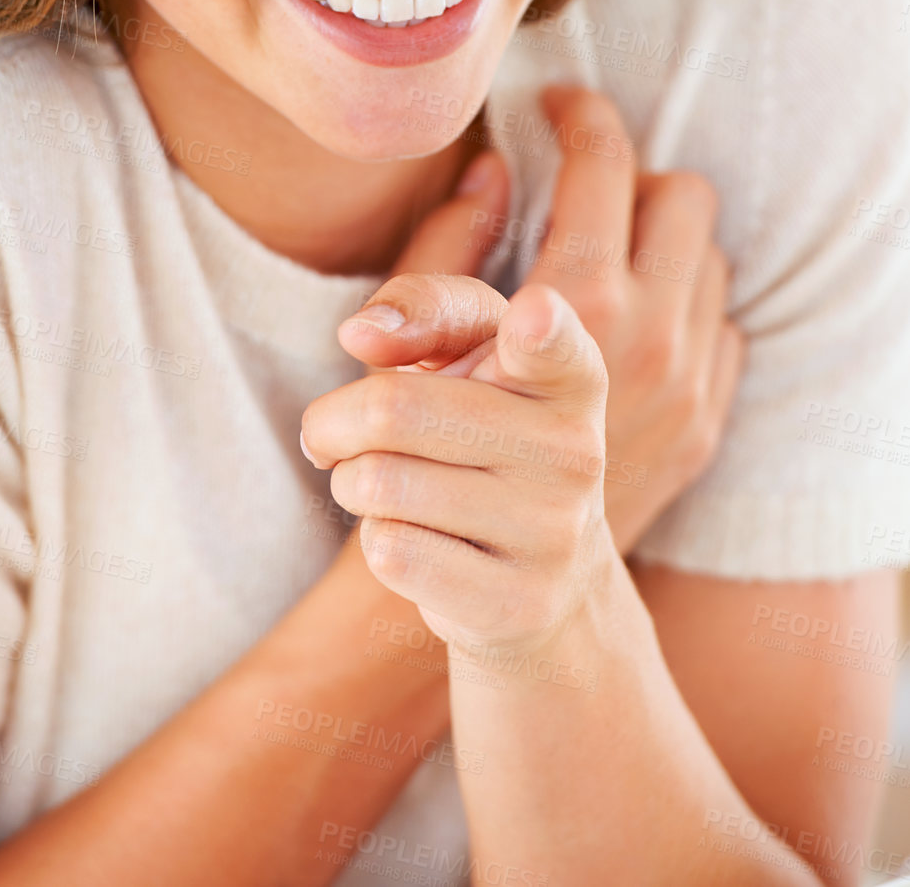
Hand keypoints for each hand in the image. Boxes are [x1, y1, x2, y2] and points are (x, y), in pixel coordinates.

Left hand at [302, 279, 613, 657]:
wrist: (552, 574)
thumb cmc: (489, 428)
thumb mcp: (473, 350)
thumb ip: (425, 308)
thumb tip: (360, 334)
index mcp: (570, 373)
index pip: (553, 342)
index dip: (540, 325)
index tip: (533, 313)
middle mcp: (576, 448)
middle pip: (395, 410)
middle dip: (334, 420)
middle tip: (334, 432)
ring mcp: (554, 532)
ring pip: (381, 486)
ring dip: (351, 482)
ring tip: (381, 484)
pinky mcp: (518, 602)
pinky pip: (390, 553)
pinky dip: (374, 539)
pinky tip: (414, 538)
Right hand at [336, 86, 743, 554]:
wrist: (503, 578)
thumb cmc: (437, 451)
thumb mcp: (424, 340)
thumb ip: (454, 244)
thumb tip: (493, 165)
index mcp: (581, 299)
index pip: (604, 163)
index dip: (578, 115)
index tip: (555, 106)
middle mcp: (654, 334)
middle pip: (681, 196)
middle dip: (633, 174)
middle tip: (584, 181)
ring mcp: (692, 382)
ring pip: (709, 259)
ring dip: (660, 240)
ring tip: (605, 247)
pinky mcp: (708, 422)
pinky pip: (723, 325)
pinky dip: (685, 305)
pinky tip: (631, 317)